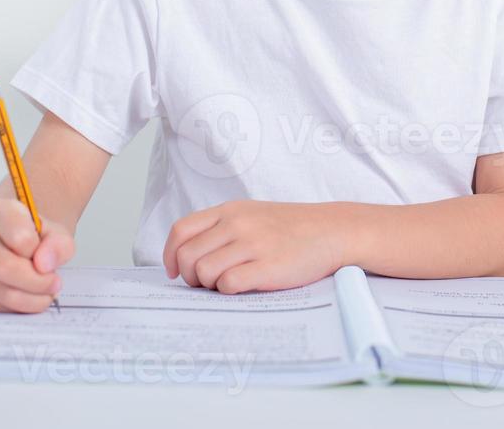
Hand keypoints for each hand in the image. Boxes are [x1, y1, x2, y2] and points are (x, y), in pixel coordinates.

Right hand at [0, 198, 74, 312]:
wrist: (18, 242)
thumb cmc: (35, 235)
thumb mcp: (56, 232)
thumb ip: (59, 244)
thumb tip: (44, 265)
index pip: (20, 238)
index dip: (40, 253)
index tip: (47, 257)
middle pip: (6, 268)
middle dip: (38, 282)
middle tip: (53, 282)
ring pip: (3, 292)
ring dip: (33, 298)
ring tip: (45, 290)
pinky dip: (22, 306)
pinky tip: (29, 294)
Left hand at [162, 200, 346, 293]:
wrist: (332, 230)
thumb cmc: (290, 228)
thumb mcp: (251, 214)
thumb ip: (221, 228)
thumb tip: (189, 257)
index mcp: (229, 211)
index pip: (181, 230)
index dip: (170, 255)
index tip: (174, 271)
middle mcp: (237, 224)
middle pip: (188, 256)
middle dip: (190, 277)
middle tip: (206, 283)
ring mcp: (253, 244)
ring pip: (204, 271)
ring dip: (209, 285)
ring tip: (226, 284)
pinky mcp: (268, 267)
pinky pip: (228, 284)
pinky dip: (228, 291)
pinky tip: (243, 287)